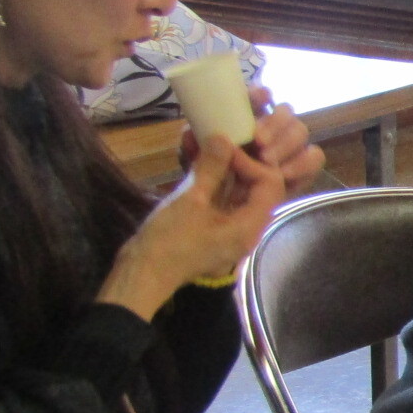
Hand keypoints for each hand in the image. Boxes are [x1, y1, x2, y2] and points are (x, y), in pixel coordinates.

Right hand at [98, 137, 285, 319]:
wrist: (142, 274)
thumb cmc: (168, 241)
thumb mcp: (190, 200)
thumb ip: (211, 168)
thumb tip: (224, 138)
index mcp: (249, 226)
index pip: (270, 184)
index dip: (251, 161)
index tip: (225, 148)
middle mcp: (247, 228)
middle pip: (256, 186)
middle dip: (237, 160)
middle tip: (215, 140)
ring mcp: (229, 228)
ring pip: (235, 190)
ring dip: (220, 166)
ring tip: (201, 141)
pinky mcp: (213, 226)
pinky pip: (220, 198)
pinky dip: (209, 178)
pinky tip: (193, 156)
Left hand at [181, 85, 323, 199]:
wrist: (229, 207)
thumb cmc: (212, 177)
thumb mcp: (197, 163)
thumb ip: (194, 148)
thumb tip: (193, 133)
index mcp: (246, 116)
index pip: (258, 95)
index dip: (261, 93)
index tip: (261, 98)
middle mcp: (272, 126)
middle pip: (285, 111)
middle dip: (275, 124)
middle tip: (259, 143)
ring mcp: (290, 146)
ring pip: (301, 132)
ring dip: (287, 145)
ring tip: (269, 164)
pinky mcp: (303, 166)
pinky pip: (314, 157)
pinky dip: (303, 165)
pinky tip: (285, 176)